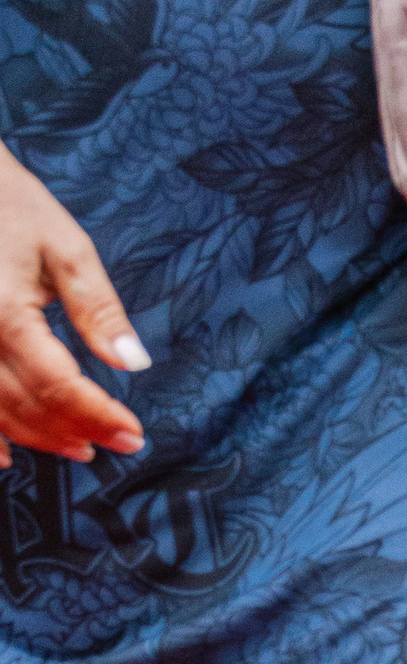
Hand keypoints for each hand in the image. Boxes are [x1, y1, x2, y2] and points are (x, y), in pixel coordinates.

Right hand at [0, 142, 147, 468]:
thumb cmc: (10, 205)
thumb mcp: (65, 246)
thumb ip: (99, 309)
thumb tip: (135, 363)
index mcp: (5, 313)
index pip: (58, 386)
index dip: (98, 416)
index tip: (134, 434)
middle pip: (27, 409)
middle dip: (77, 431)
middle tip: (121, 443)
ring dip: (38, 439)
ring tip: (81, 447)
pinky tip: (7, 458)